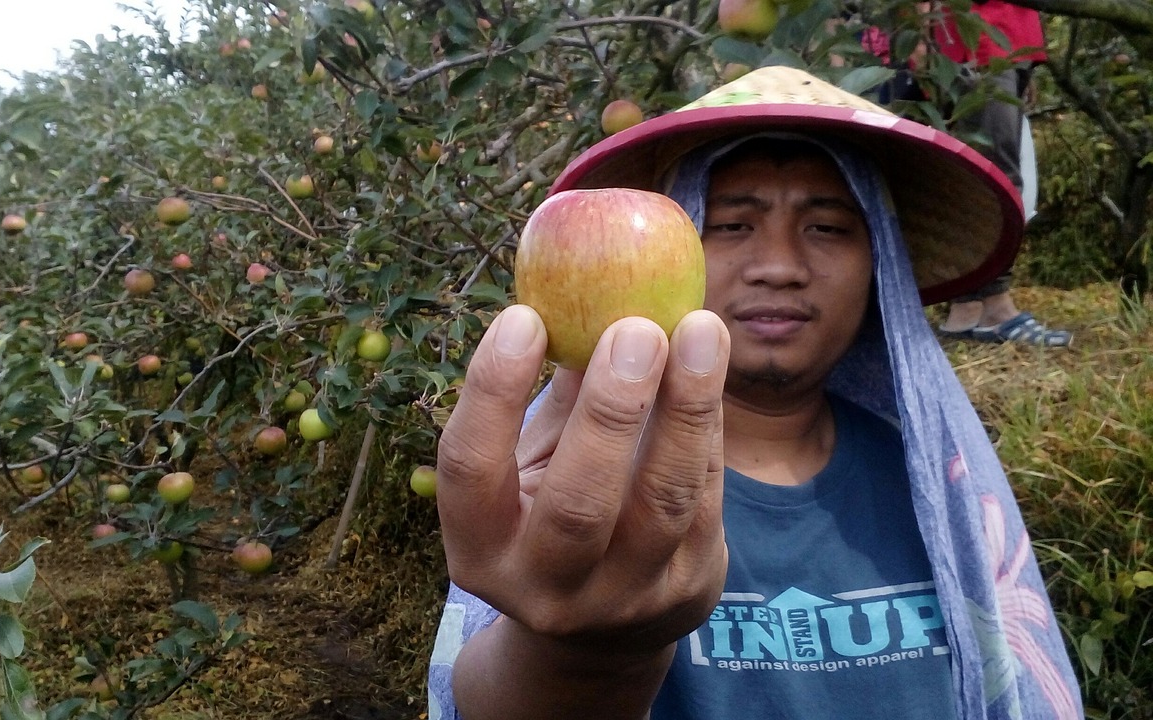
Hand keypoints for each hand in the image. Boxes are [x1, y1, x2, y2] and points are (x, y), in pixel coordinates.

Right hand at [437, 304, 729, 656]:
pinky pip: (705, 499)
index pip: (471, 469)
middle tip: (635, 328)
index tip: (524, 316)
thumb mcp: (530, 464)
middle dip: (611, 410)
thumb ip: (553, 396)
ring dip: (686, 409)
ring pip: (661, 503)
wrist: (600, 630)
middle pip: (578, 502)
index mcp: (479, 549)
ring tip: (700, 329)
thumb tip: (578, 287)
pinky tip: (709, 367)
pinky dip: (708, 427)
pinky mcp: (685, 592)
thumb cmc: (550, 509)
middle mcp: (543, 588)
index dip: (492, 391)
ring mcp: (621, 599)